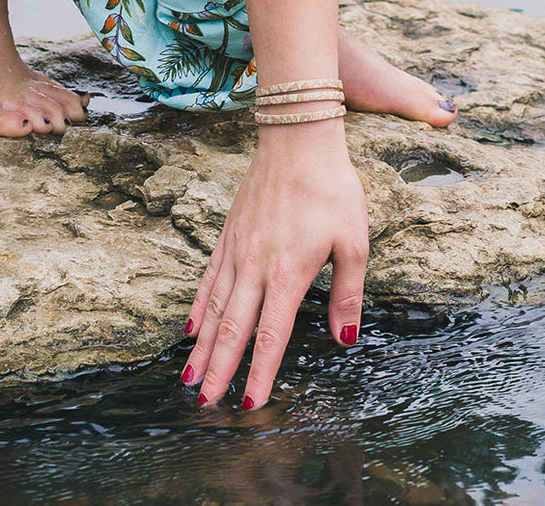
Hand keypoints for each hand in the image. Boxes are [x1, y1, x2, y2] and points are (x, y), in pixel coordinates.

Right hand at [181, 121, 369, 408]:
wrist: (297, 140)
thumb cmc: (332, 189)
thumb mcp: (354, 242)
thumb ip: (348, 294)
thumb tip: (345, 338)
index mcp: (288, 274)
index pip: (271, 336)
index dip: (260, 373)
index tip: (250, 404)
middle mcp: (255, 268)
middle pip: (232, 330)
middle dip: (219, 371)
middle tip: (204, 405)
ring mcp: (237, 251)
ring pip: (213, 309)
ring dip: (201, 348)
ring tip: (190, 379)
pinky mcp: (228, 235)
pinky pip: (208, 280)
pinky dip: (197, 308)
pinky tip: (190, 329)